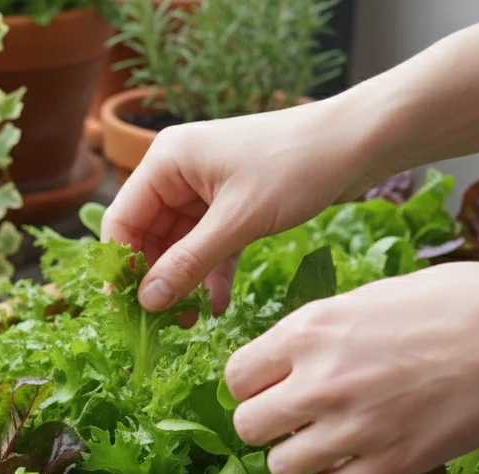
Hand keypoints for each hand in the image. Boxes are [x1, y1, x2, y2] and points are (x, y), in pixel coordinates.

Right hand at [100, 99, 380, 313]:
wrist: (357, 143)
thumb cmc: (295, 167)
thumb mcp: (237, 221)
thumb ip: (188, 263)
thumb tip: (147, 301)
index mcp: (166, 161)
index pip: (122, 221)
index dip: (121, 267)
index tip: (126, 311)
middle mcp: (178, 172)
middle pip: (147, 236)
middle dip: (154, 280)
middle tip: (158, 326)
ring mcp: (204, 189)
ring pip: (178, 245)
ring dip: (182, 282)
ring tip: (186, 323)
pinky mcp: (231, 204)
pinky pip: (208, 246)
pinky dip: (210, 274)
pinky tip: (216, 307)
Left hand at [225, 261, 478, 473]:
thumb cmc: (455, 303)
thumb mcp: (368, 297)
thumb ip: (320, 331)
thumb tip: (289, 356)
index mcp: (309, 331)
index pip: (235, 377)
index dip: (253, 385)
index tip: (275, 386)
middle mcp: (320, 381)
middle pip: (248, 426)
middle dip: (269, 424)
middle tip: (297, 419)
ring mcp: (354, 428)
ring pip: (281, 468)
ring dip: (299, 459)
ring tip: (328, 444)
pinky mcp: (391, 464)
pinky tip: (358, 463)